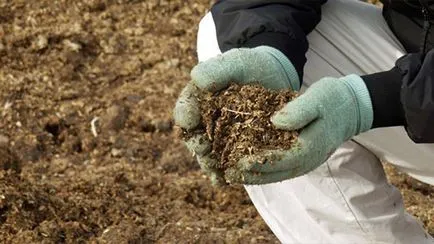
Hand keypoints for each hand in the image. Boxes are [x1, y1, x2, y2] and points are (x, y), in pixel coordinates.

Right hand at [173, 46, 299, 184]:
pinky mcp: (235, 149)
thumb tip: (197, 79)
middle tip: (203, 147)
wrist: (273, 76)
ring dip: (209, 163)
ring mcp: (219, 137)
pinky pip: (226, 163)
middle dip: (197, 144)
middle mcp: (204, 121)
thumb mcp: (236, 62)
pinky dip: (223, 173)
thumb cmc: (250, 66)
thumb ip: (217, 69)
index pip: (185, 109)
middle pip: (194, 136)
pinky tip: (224, 181)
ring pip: (208, 154)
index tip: (189, 119)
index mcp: (198, 99)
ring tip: (214, 171)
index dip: (185, 115)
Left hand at [228, 75, 373, 184]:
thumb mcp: (317, 98)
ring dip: (255, 176)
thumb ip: (299, 111)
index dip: (258, 163)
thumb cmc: (333, 99)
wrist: (351, 107)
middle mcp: (307, 159)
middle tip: (228, 174)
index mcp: (310, 147)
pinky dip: (263, 169)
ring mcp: (305, 160)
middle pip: (276, 173)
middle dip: (251, 175)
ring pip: (277, 174)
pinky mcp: (302, 156)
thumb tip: (275, 122)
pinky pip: (280, 168)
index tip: (238, 163)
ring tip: (232, 174)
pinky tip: (247, 166)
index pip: (281, 161)